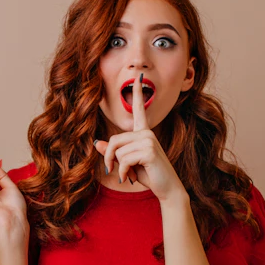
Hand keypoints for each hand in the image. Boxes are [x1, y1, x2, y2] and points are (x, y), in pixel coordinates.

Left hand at [92, 70, 183, 202]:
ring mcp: (149, 140)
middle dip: (109, 158)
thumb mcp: (128, 163)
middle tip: (115, 170)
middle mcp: (147, 133)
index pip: (139, 109)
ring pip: (118, 151)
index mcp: (144, 132)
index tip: (137, 76)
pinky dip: (124, 172)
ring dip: (119, 167)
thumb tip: (97, 143)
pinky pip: (124, 160)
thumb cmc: (149, 175)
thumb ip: (113, 153)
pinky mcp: (149, 151)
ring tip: (130, 174)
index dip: (137, 92)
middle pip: (114, 140)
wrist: (167, 188)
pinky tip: (132, 177)